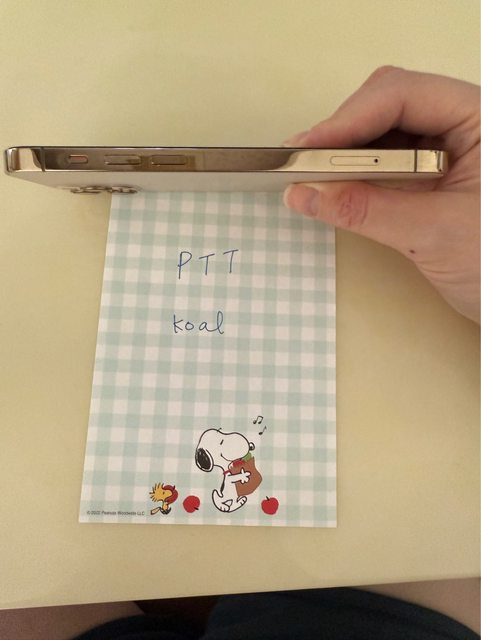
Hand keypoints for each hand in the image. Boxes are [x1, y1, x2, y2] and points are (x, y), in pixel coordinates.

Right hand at [283, 66, 479, 322]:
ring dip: (344, 153)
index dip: (349, 118)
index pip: (403, 95)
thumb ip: (368, 210)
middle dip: (342, 133)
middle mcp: (461, 123)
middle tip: (299, 163)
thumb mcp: (435, 234)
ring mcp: (446, 149)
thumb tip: (303, 193)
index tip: (306, 149)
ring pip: (381, 131)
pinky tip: (335, 187)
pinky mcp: (431, 175)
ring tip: (309, 175)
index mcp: (479, 118)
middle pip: (387, 105)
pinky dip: (356, 174)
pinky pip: (385, 161)